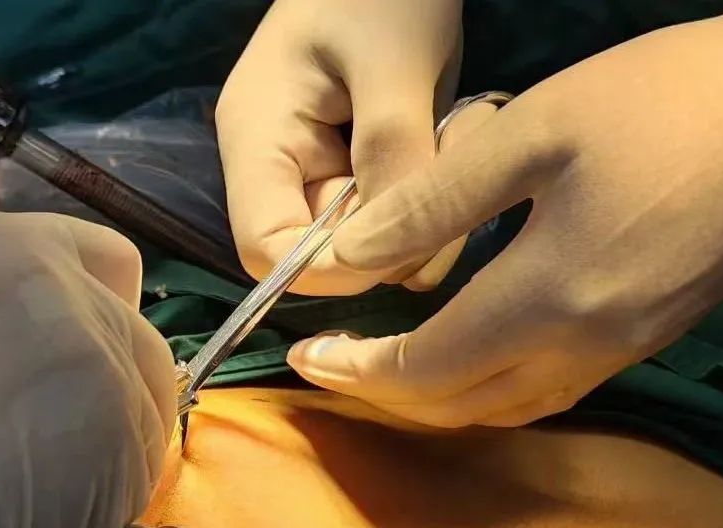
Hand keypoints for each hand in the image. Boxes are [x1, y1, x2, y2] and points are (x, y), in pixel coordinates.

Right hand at [0, 209, 174, 527]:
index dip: (105, 301)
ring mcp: (117, 381)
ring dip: (107, 452)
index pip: (109, 260)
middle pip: (140, 345)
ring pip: (144, 419)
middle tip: (53, 432)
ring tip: (36, 488)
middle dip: (112, 387)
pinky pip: (132, 485)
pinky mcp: (130, 457)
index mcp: (24, 253)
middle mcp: (86, 305)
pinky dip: (101, 507)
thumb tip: (15, 339)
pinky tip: (46, 522)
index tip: (85, 339)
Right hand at [216, 0, 463, 294]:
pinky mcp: (360, 159)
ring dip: (428, 206)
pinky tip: (462, 130)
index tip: (403, 248)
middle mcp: (280, 165)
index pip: (266, 251)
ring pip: (371, 232)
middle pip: (325, 249)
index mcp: (258, 139)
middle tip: (458, 168)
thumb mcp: (394, 63)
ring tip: (465, 130)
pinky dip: (435, 184)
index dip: (328, 269)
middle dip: (397, 230)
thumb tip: (397, 254)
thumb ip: (391, 157)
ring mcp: (321, 163)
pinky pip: (395, 203)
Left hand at [287, 0, 722, 426]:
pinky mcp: (648, 337)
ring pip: (505, 409)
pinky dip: (489, 389)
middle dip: (385, 396)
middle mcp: (584, 348)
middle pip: (461, 407)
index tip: (307, 356)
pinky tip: (468, 356)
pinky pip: (548, 391)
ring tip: (386, 368)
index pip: (426, 369)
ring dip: (437, 401)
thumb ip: (433, 202)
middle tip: (332, 365)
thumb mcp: (532, 132)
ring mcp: (622, 350)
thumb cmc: (660, 103)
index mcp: (548, 299)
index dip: (357, 370)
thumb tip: (349, 251)